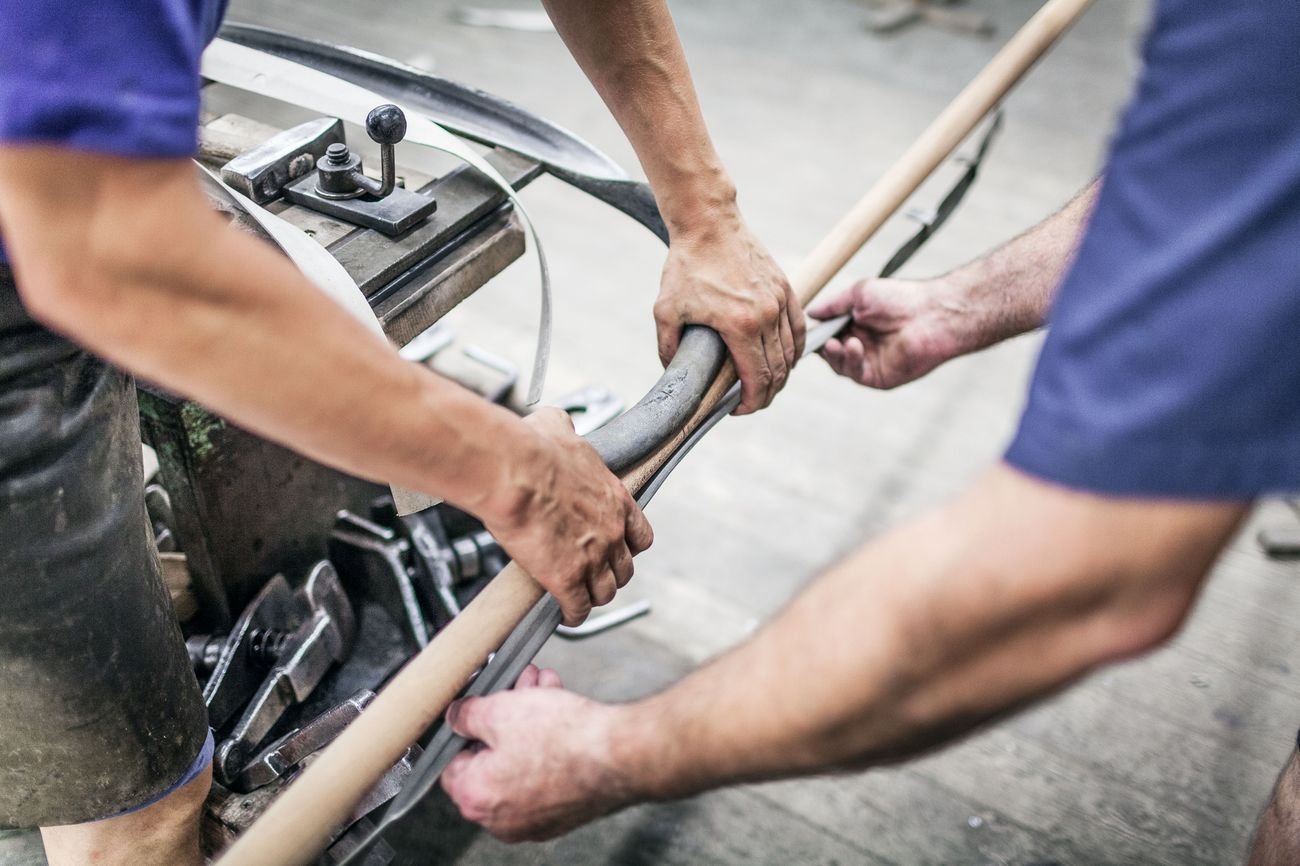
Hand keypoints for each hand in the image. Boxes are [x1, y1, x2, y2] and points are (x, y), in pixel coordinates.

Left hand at [441, 666, 630, 841]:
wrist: (619, 755)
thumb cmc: (564, 741)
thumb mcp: (500, 710)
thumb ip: (467, 714)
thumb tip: (458, 716)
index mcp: (476, 797)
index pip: (452, 761)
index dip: (466, 726)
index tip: (478, 709)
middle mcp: (503, 819)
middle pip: (491, 758)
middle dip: (505, 716)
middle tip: (516, 690)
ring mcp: (536, 818)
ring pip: (521, 760)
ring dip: (530, 721)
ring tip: (543, 690)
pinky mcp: (565, 810)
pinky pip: (546, 772)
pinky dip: (550, 743)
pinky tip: (561, 712)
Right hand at [481, 408, 653, 624]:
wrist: (511, 470)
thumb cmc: (531, 449)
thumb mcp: (557, 428)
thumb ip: (565, 430)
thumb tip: (557, 423)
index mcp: (615, 498)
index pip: (641, 534)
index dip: (629, 545)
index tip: (619, 548)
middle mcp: (611, 530)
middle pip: (625, 568)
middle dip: (611, 573)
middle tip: (595, 573)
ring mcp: (592, 557)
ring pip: (605, 591)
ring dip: (594, 595)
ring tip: (581, 597)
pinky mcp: (566, 578)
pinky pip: (578, 607)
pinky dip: (573, 613)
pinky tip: (566, 613)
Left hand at [655, 215, 804, 414]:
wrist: (708, 223)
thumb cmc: (686, 266)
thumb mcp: (665, 311)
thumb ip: (668, 348)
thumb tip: (674, 375)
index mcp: (739, 325)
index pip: (757, 378)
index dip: (751, 402)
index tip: (739, 410)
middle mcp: (766, 315)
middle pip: (778, 371)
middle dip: (766, 394)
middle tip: (750, 402)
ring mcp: (779, 300)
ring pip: (791, 352)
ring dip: (781, 375)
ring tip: (764, 384)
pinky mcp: (785, 287)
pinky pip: (798, 327)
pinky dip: (795, 349)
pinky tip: (785, 359)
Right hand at [808, 276, 975, 389]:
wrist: (932, 314)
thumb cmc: (900, 299)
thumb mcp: (859, 294)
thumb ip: (833, 305)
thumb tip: (809, 311)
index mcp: (855, 325)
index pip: (827, 332)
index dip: (815, 332)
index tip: (803, 327)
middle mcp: (861, 345)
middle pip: (828, 352)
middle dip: (821, 345)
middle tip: (818, 338)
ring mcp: (869, 362)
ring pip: (838, 365)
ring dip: (834, 354)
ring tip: (837, 342)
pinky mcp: (878, 377)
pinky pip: (855, 373)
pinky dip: (850, 360)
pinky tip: (853, 346)